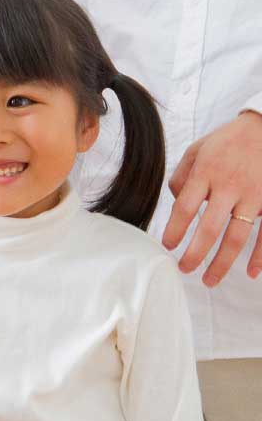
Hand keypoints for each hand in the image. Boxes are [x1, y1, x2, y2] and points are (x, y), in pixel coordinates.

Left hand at [162, 111, 261, 285]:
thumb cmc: (228, 141)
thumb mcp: (198, 150)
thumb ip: (182, 176)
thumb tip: (175, 202)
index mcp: (206, 173)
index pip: (184, 208)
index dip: (174, 230)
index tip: (167, 246)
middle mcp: (229, 186)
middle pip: (209, 228)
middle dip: (194, 254)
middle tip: (184, 269)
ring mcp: (254, 195)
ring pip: (237, 237)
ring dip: (222, 263)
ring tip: (209, 279)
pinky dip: (260, 256)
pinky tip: (252, 273)